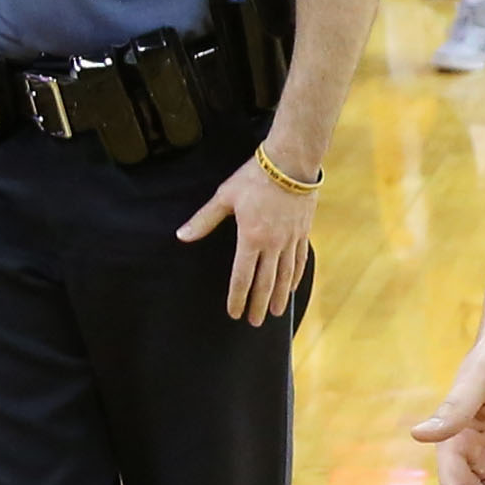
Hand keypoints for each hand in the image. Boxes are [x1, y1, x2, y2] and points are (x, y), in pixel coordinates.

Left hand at [176, 149, 319, 321]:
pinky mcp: (303, 232)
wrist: (291, 162)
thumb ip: (204, 220)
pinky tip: (291, 287)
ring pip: (284, 276)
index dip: (237, 297)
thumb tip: (181, 236)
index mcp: (250, 238)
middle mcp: (272, 244)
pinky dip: (295, 277)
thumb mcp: (225, 196)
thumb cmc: (254, 177)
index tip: (234, 313)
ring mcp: (290, 239)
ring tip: (276, 313)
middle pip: (265, 282)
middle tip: (255, 322)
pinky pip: (299, 260)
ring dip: (279, 297)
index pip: (242, 276)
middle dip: (259, 304)